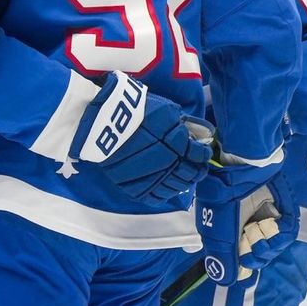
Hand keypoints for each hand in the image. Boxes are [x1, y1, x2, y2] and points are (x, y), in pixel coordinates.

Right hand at [70, 71, 213, 204]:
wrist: (103, 120)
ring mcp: (151, 177)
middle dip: (195, 171)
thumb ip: (181, 123)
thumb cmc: (135, 109)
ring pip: (174, 188)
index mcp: (178, 143)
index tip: (201, 153)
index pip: (199, 155)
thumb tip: (193, 135)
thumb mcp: (165, 108)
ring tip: (180, 177)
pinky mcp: (134, 187)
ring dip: (181, 183)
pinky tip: (165, 188)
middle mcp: (169, 163)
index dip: (202, 155)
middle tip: (195, 167)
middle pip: (189, 174)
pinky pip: (154, 197)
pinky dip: (163, 194)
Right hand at [195, 162, 298, 285]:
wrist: (243, 166)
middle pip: (259, 255)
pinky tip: (271, 229)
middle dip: (256, 256)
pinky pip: (287, 232)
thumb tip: (225, 282)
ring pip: (274, 246)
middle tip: (250, 244)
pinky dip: (280, 236)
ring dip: (268, 246)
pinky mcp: (283, 212)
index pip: (240, 258)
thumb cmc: (224, 195)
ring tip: (258, 233)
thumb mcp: (217, 228)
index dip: (243, 267)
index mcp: (230, 231)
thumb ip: (221, 255)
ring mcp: (266, 219)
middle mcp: (248, 226)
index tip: (244, 270)